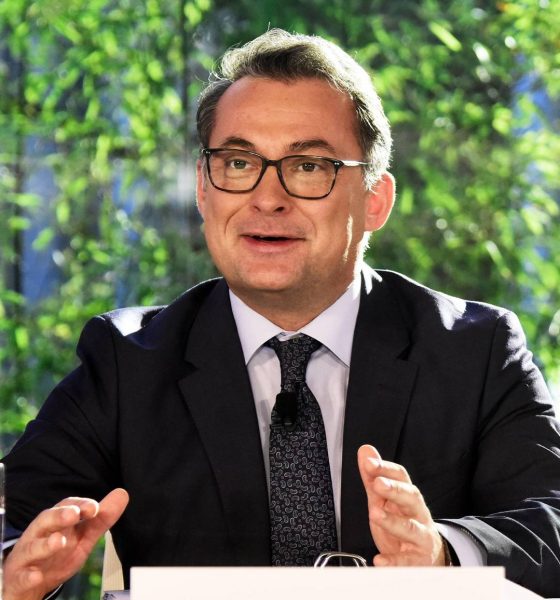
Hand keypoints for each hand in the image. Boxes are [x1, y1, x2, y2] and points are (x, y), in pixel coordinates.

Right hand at [3, 488, 128, 599]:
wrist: (29, 583)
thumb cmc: (56, 554)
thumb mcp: (82, 537)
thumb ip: (101, 519)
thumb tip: (122, 494)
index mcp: (56, 522)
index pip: (67, 507)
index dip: (81, 505)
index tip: (94, 508)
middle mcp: (40, 534)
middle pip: (47, 521)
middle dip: (60, 516)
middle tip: (74, 514)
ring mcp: (28, 556)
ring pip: (33, 547)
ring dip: (46, 544)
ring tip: (59, 542)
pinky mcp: (19, 577)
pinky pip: (22, 576)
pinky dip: (28, 575)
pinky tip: (36, 575)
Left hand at [357, 445, 444, 566]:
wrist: (428, 556)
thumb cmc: (403, 522)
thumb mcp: (386, 499)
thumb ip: (374, 477)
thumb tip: (365, 451)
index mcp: (408, 496)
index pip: (401, 477)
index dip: (385, 468)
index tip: (369, 463)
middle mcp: (418, 513)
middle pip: (411, 497)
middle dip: (395, 489)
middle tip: (378, 484)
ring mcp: (421, 537)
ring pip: (411, 528)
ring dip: (393, 521)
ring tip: (375, 514)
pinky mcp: (418, 561)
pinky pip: (407, 561)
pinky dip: (394, 561)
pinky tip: (380, 560)